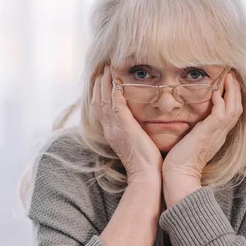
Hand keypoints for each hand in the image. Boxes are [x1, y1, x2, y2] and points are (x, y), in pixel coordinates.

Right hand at [91, 65, 162, 184]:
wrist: (146, 176)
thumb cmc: (147, 164)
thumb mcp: (137, 144)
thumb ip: (135, 132)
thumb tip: (141, 125)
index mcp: (112, 133)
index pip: (101, 110)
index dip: (100, 94)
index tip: (103, 81)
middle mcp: (110, 129)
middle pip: (98, 102)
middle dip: (99, 85)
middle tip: (102, 70)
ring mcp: (115, 128)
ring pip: (103, 100)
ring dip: (104, 83)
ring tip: (106, 69)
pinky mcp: (124, 126)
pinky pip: (115, 103)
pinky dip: (114, 90)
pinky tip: (117, 79)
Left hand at [162, 70, 242, 179]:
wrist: (179, 175)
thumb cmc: (180, 161)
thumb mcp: (191, 141)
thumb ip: (196, 130)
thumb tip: (191, 121)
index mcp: (217, 136)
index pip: (231, 114)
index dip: (232, 98)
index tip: (228, 84)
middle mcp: (221, 134)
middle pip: (237, 108)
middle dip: (236, 91)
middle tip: (232, 75)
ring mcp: (217, 134)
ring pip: (233, 108)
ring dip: (232, 91)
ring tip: (228, 77)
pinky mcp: (209, 133)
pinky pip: (221, 113)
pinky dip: (220, 100)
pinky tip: (215, 90)